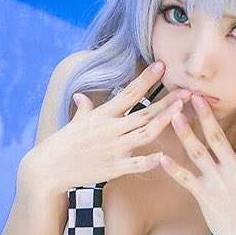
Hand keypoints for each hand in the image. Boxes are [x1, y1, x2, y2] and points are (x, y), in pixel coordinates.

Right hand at [20, 61, 191, 192]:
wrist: (46, 169)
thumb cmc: (62, 145)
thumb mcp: (74, 122)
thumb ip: (83, 109)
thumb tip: (81, 96)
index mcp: (102, 115)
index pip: (128, 93)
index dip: (146, 79)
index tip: (162, 65)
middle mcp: (109, 129)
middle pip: (144, 112)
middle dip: (167, 101)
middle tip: (188, 91)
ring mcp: (111, 149)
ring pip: (144, 134)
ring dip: (163, 122)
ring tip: (181, 111)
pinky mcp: (111, 169)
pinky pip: (133, 165)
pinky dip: (148, 161)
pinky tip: (163, 157)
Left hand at [159, 87, 235, 234]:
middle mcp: (235, 171)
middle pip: (218, 137)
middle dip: (206, 114)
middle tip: (195, 95)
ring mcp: (217, 183)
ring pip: (198, 152)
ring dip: (185, 133)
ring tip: (174, 116)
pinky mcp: (203, 195)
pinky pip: (184, 178)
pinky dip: (172, 168)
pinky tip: (160, 156)